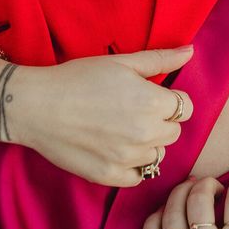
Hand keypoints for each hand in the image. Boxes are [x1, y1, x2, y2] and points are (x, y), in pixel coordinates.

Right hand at [9, 48, 194, 185]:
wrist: (38, 106)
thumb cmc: (81, 78)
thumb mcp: (124, 62)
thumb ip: (161, 59)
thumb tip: (190, 51)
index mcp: (153, 103)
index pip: (185, 108)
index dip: (171, 100)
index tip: (153, 96)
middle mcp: (145, 134)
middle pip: (173, 132)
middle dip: (161, 121)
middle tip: (135, 110)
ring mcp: (127, 158)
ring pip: (157, 155)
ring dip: (148, 144)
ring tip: (123, 129)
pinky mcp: (108, 176)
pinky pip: (138, 177)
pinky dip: (132, 165)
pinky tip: (116, 149)